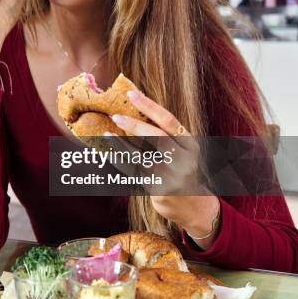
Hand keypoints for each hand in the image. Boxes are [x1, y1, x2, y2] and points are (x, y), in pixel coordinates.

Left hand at [108, 90, 219, 241]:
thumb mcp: (181, 150)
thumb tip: (135, 110)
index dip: (149, 106)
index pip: (169, 120)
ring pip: (141, 155)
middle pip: (156, 137)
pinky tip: (109, 153)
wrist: (191, 204)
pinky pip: (134, 171)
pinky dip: (120, 161)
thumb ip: (165, 134)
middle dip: (134, 125)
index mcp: (190, 144)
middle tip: (116, 116)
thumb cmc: (181, 169)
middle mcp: (184, 159)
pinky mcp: (159, 189)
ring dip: (121, 143)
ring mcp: (171, 176)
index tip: (131, 94)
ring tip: (107, 134)